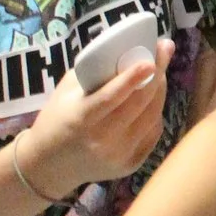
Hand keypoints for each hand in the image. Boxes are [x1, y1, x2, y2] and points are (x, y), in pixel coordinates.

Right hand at [26, 37, 175, 194]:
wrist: (50, 166)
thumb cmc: (56, 120)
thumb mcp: (65, 93)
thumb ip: (92, 74)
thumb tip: (125, 53)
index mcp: (81, 118)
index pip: (111, 97)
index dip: (132, 78)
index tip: (150, 60)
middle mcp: (102, 139)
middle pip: (139, 103)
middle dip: (157, 73)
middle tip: (165, 50)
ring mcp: (120, 155)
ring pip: (153, 116)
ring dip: (160, 90)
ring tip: (159, 72)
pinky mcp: (132, 164)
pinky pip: (153, 131)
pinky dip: (155, 112)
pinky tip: (151, 99)